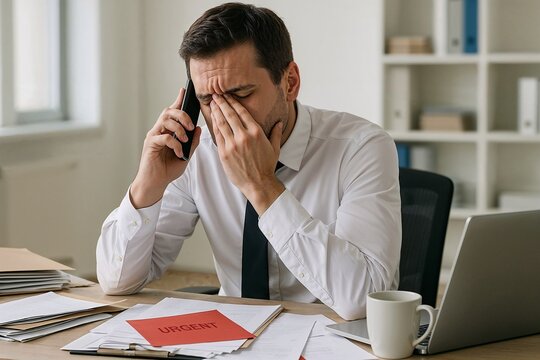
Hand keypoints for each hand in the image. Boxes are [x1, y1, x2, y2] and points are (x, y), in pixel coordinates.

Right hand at [130, 88, 201, 208]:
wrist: (155, 184)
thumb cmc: (168, 170)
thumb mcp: (186, 155)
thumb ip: (192, 142)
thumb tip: (198, 128)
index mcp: (168, 131)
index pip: (173, 111)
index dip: (178, 100)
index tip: (184, 90)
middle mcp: (159, 130)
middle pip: (168, 111)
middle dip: (182, 115)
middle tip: (190, 125)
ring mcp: (153, 136)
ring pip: (165, 120)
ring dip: (179, 128)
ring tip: (185, 139)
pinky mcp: (150, 144)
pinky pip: (164, 137)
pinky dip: (174, 143)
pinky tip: (179, 152)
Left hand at [211, 94, 284, 213]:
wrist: (258, 184)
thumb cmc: (266, 167)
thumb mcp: (274, 148)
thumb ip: (275, 133)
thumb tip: (279, 123)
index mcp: (256, 133)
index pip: (242, 112)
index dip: (233, 102)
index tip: (228, 96)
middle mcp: (244, 136)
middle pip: (229, 114)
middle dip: (222, 103)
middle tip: (216, 94)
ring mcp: (233, 145)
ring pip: (221, 123)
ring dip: (216, 111)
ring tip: (212, 103)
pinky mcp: (224, 153)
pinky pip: (218, 136)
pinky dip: (214, 125)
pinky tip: (212, 119)